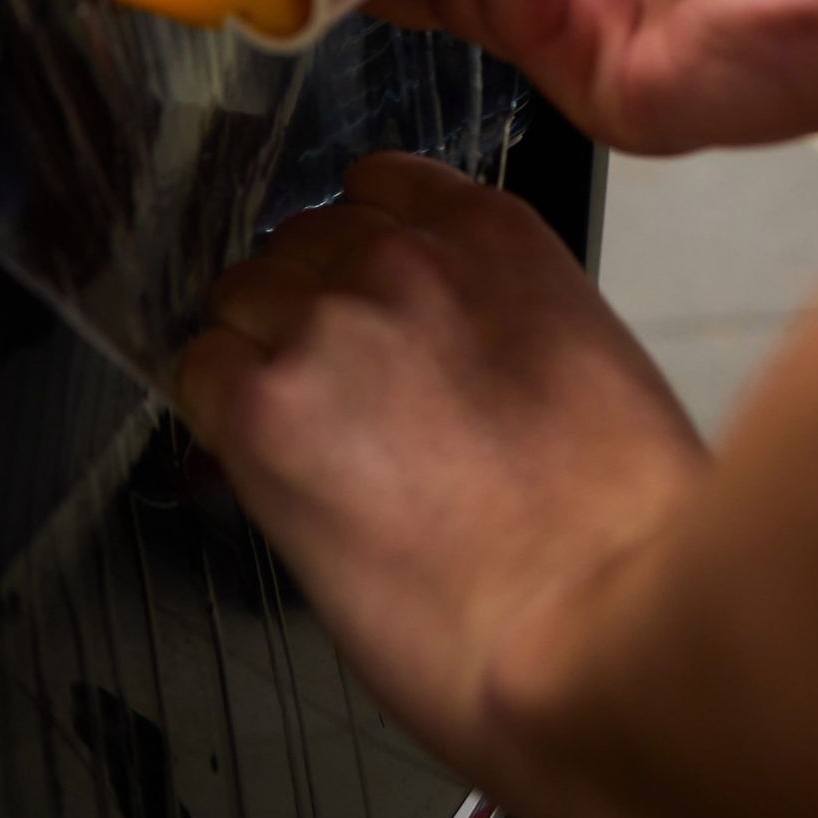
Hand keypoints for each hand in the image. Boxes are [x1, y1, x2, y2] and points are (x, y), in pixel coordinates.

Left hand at [178, 155, 703, 804]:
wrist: (599, 631)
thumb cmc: (616, 535)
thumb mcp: (580, 366)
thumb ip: (490, 318)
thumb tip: (429, 348)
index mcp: (492, 237)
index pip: (375, 186)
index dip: (360, 252)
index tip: (363, 298)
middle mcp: (401, 258)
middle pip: (299, 242)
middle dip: (310, 306)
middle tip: (338, 393)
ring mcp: (329, 325)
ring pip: (240, 298)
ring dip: (259, 354)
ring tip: (308, 437)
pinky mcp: (269, 409)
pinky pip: (200, 374)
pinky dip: (217, 411)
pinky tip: (264, 462)